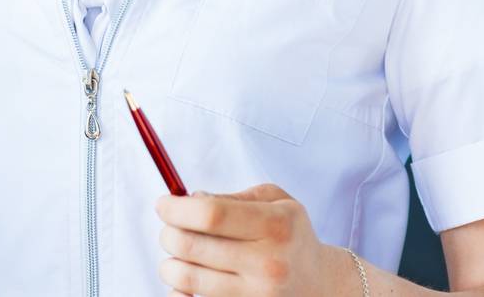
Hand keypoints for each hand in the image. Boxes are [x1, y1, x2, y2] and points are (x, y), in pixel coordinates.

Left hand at [155, 184, 359, 295]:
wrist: (321, 284)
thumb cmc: (289, 235)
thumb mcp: (274, 201)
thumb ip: (230, 197)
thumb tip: (188, 201)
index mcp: (275, 226)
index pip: (210, 214)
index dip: (175, 208)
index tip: (163, 204)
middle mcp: (269, 264)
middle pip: (190, 246)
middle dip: (168, 233)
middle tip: (171, 229)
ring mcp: (259, 295)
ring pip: (186, 278)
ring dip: (170, 264)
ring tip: (179, 255)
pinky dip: (179, 292)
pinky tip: (185, 282)